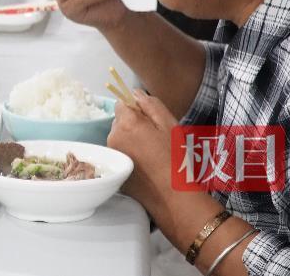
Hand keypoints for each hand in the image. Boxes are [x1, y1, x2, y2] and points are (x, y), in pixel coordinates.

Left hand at [106, 90, 178, 212]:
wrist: (173, 197)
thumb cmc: (176, 159)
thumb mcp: (169, 124)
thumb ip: (150, 104)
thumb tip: (135, 93)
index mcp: (127, 123)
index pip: (122, 103)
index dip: (137, 109)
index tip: (150, 120)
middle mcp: (114, 137)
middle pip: (120, 121)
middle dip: (134, 125)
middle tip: (155, 138)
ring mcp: (113, 154)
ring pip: (120, 138)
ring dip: (132, 140)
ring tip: (153, 153)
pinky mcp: (116, 169)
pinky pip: (121, 154)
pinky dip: (131, 156)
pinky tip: (147, 165)